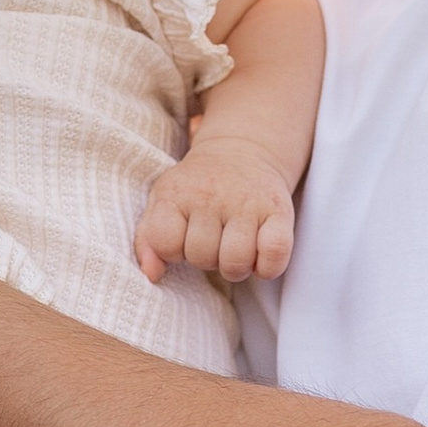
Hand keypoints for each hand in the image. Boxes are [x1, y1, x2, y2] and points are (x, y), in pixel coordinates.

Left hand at [135, 137, 299, 284]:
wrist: (242, 151)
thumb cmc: (197, 189)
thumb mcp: (163, 202)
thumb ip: (148, 240)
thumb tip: (153, 275)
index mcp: (177, 194)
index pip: (165, 243)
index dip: (173, 251)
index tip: (183, 239)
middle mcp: (211, 196)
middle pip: (201, 256)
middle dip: (206, 259)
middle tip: (214, 242)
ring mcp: (246, 204)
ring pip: (236, 262)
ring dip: (235, 268)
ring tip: (235, 252)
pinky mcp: (278, 211)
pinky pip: (274, 253)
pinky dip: (267, 267)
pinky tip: (259, 257)